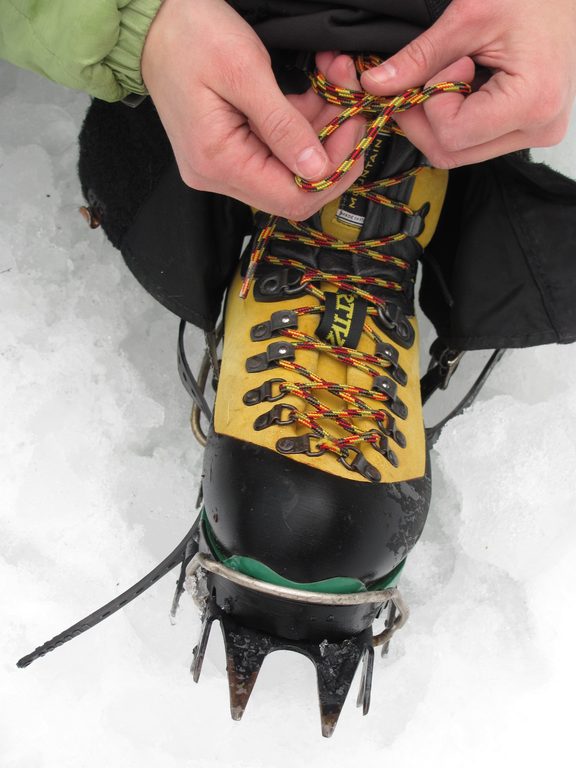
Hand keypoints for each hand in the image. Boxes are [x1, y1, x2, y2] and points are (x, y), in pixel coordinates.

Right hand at [141, 0, 364, 218]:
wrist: (152, 21)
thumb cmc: (190, 35)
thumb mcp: (245, 72)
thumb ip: (283, 125)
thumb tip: (316, 169)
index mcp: (219, 162)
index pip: (292, 199)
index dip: (333, 173)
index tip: (353, 129)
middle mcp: (216, 176)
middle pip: (293, 189)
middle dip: (329, 149)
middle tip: (347, 103)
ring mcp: (219, 167)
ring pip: (287, 170)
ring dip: (317, 132)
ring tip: (330, 85)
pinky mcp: (225, 152)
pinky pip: (273, 153)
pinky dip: (298, 127)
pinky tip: (308, 94)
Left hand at [361, 0, 575, 167]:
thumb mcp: (469, 16)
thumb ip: (418, 57)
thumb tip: (374, 85)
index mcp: (533, 103)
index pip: (453, 135)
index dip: (432, 102)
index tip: (448, 63)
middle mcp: (538, 130)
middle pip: (451, 153)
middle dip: (425, 117)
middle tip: (426, 77)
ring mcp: (535, 135)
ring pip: (459, 153)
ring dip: (439, 119)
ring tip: (455, 74)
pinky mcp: (527, 132)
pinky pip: (474, 143)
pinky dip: (457, 119)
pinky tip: (468, 86)